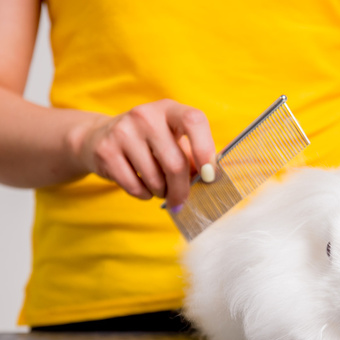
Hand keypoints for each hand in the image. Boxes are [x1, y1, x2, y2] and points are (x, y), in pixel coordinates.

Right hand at [74, 99, 215, 207]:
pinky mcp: (106, 150)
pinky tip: (143, 187)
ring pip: (154, 179)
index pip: (194, 121)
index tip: (209, 175)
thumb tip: (210, 180)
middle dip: (181, 189)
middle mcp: (145, 115)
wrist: (99, 136)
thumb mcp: (172, 140)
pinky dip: (144, 195)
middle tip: (181, 199)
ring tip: (160, 188)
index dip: (205, 150)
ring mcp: (122, 131)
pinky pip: (134, 187)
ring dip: (162, 192)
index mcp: (169, 109)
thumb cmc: (149, 142)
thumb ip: (193, 157)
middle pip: (175, 163)